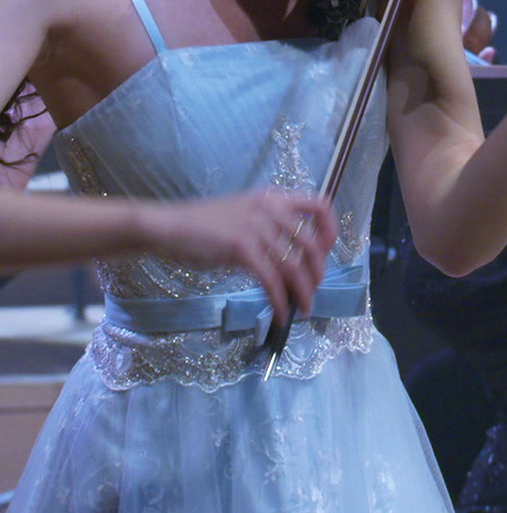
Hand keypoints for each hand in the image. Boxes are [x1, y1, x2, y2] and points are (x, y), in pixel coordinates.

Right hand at [148, 188, 337, 323]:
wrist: (170, 226)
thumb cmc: (204, 224)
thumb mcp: (244, 214)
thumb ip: (269, 226)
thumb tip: (295, 257)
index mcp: (273, 198)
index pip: (319, 205)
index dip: (330, 230)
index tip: (327, 253)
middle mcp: (269, 208)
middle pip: (310, 243)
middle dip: (316, 273)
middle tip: (312, 292)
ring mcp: (255, 227)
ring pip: (293, 265)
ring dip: (302, 292)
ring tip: (302, 309)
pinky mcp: (241, 248)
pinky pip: (270, 279)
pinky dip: (279, 301)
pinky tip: (278, 314)